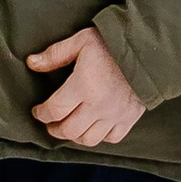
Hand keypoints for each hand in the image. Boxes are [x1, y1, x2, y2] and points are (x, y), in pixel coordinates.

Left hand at [26, 24, 147, 149]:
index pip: (54, 110)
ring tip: (70, 127)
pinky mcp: (129, 118)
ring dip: (75, 136)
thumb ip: (55, 54)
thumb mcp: (81, 41)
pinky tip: (94, 126)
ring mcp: (115, 115)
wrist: (149, 49)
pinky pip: (111, 138)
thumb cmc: (113, 43)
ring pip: (88, 139)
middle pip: (69, 130)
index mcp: (83, 86)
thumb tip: (31, 63)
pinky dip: (100, 137)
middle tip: (51, 123)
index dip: (41, 114)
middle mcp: (98, 105)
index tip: (38, 111)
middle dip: (55, 129)